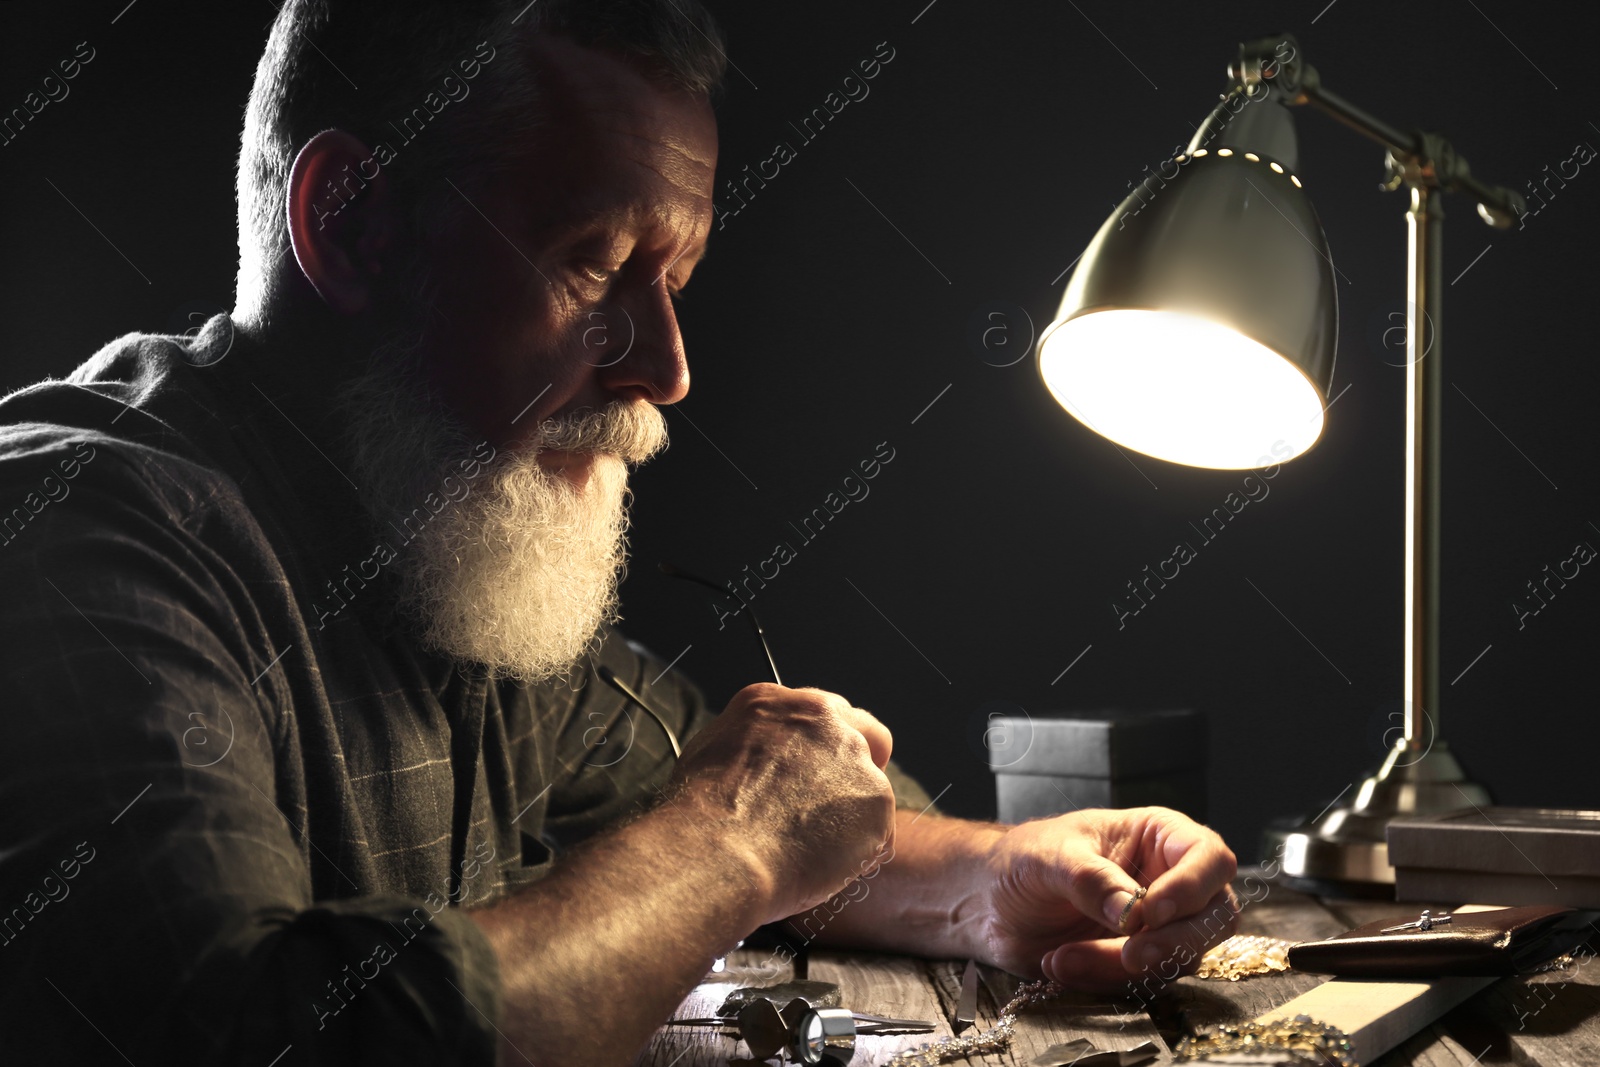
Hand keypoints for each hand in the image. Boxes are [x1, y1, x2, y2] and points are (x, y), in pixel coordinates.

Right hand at [669, 683, 895, 923]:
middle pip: (866, 734)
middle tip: (837, 809)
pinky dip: (859, 853)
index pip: (823, 714)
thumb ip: (752, 748)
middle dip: (858, 768)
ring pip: (871, 789)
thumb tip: (759, 765)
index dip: (824, 748)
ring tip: (812, 853)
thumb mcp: (711, 754)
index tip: (817, 773)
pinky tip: (822, 867)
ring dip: (852, 818)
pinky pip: (878, 832)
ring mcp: (853, 757)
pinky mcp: (876, 798)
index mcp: (777, 704)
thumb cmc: (701, 817)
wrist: (720, 851)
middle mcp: (822, 720)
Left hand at [974, 807, 1237, 989]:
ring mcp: (1159, 926)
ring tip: (1063, 956)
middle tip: (1129, 955)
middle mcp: (1170, 881)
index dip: (1194, 886)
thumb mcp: (1048, 857)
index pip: (1209, 858)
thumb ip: (1089, 878)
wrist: (989, 903)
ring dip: (1121, 966)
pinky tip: (1060, 964)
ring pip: (1181, 958)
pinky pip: (1143, 982)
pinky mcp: (1139, 962)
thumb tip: (1131, 910)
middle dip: (1174, 941)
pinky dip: (1102, 979)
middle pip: (1215, 916)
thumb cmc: (1023, 860)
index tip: (1152, 911)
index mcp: (1158, 837)